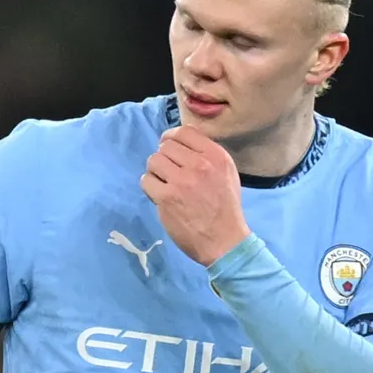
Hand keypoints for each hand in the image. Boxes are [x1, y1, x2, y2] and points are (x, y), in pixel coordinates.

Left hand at [140, 127, 248, 266]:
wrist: (224, 241)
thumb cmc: (225, 208)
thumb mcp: (226, 174)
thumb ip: (207, 156)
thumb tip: (181, 143)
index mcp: (216, 156)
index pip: (185, 132)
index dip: (171, 137)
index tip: (167, 146)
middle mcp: (199, 165)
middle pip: (165, 146)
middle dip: (163, 157)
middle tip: (168, 171)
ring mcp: (181, 181)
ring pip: (153, 161)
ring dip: (155, 171)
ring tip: (164, 183)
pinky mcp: (166, 198)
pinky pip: (146, 181)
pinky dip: (150, 187)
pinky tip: (159, 195)